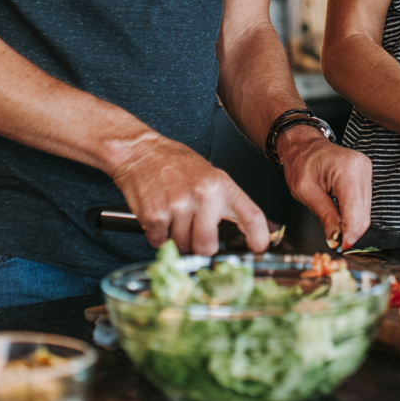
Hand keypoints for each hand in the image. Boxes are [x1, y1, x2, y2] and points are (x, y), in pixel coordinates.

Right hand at [110, 133, 268, 255]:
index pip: (251, 216)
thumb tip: (242, 230)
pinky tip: (159, 216)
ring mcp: (179, 206)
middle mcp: (204, 196)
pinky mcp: (156, 216)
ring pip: (182, 247)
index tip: (257, 249)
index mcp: (222, 185)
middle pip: (208, 247)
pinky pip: (160, 243)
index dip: (258, 238)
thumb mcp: (209, 175)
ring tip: (173, 215)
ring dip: (176, 239)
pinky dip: (158, 236)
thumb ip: (224, 202)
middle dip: (199, 247)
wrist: (141, 152)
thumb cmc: (175, 164)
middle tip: (192, 231)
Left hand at [279, 126, 371, 248]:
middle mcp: (362, 168)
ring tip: (335, 228)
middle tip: (335, 243)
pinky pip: (363, 203)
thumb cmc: (301, 162)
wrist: (303, 144)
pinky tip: (340, 217)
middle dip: (350, 232)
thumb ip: (324, 215)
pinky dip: (353, 215)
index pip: (356, 212)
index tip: (340, 248)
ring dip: (352, 224)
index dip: (350, 234)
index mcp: (347, 169)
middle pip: (364, 214)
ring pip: (365, 211)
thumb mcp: (305, 191)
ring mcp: (366, 170)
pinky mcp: (365, 175)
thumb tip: (336, 239)